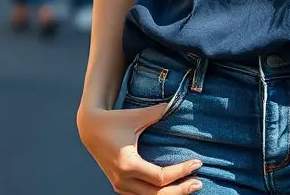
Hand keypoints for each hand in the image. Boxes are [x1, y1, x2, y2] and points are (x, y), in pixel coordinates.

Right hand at [77, 101, 202, 194]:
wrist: (91, 129)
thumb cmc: (115, 120)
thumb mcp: (137, 116)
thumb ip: (159, 112)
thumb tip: (179, 103)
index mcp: (128, 164)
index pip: (161, 176)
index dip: (181, 171)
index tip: (197, 162)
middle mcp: (123, 180)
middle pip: (157, 194)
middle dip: (180, 191)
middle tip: (199, 183)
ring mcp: (120, 186)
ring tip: (189, 186)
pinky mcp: (120, 186)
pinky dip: (157, 194)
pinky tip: (171, 189)